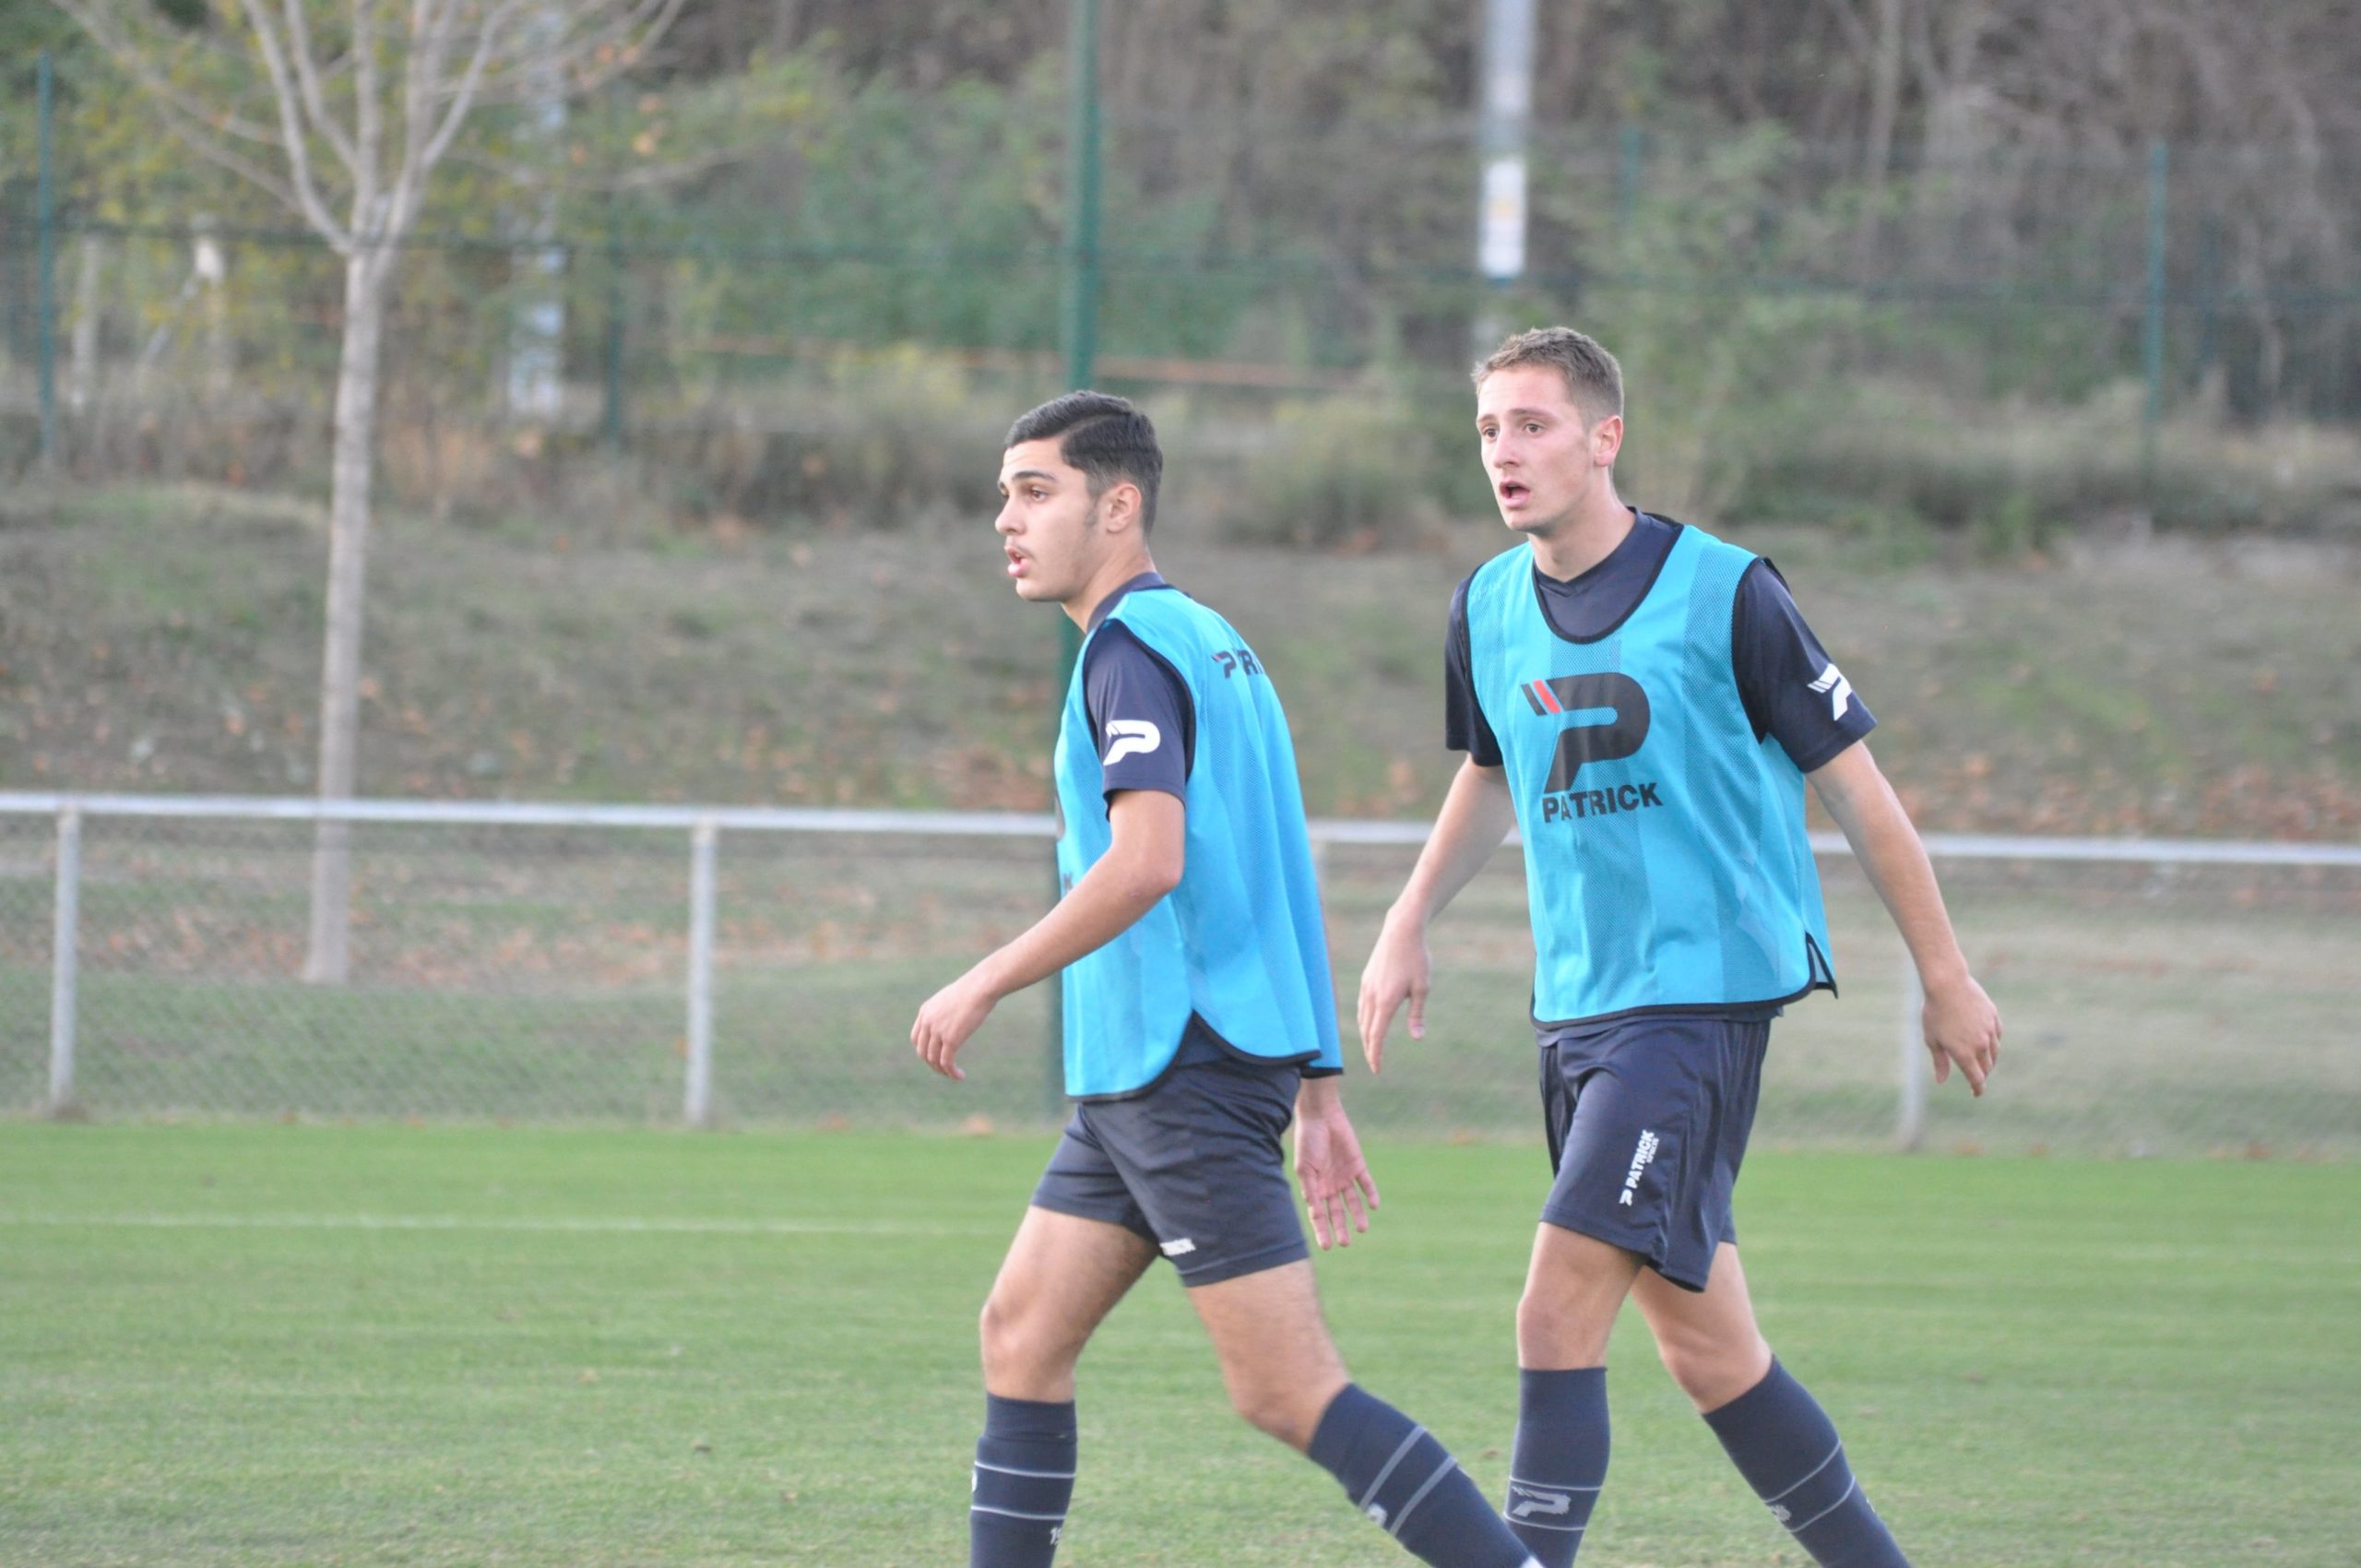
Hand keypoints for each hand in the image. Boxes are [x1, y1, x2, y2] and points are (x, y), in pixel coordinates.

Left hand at [910, 970, 998, 1081]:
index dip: (924, 1051)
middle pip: (922, 1052)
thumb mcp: (952, 998)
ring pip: (934, 1059)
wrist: (980, 987)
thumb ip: (946, 1011)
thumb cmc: (972, 990)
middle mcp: (927, 1022)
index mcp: (925, 1011)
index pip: (916, 1038)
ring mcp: (938, 1031)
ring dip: (943, 1071)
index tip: (936, 1057)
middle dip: (932, 1064)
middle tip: (945, 1069)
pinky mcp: (951, 1039)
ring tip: (954, 1074)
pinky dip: (951, 1072)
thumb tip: (952, 1020)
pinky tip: (960, 1076)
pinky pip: (947, 1062)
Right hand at [1294, 1092, 1380, 1249]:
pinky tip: (1374, 1205)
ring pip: (1353, 1202)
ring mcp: (1344, 1177)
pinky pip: (1366, 1184)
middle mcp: (1330, 1186)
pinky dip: (1370, 1194)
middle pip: (1337, 1213)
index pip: (1319, 1215)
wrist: (1322, 1117)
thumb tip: (1313, 1210)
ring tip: (1362, 1229)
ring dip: (1357, 1215)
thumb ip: (1310, 1188)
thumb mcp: (1305, 1167)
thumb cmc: (1308, 1141)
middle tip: (1345, 1243)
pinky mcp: (1358, 1166)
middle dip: (1340, 1228)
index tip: (1326, 1246)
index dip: (1322, 1230)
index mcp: (1315, 1188)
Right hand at [1355, 914, 1430, 1074]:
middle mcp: (1372, 996)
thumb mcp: (1422, 988)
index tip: (1377, 1069)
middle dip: (1370, 1049)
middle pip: (1367, 1030)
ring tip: (1372, 1046)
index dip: (1376, 1055)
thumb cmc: (1416, 959)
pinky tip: (1370, 1022)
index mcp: (1386, 1002)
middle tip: (1375, 1064)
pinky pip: (1363, 1005)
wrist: (1401, 931)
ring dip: (1366, 1035)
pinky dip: (1365, 1019)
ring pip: (1362, 1018)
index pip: (1377, 1036)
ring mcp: (1366, 987)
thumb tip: (1417, 1038)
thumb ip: (1417, 1015)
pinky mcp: (1366, 979)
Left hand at [1923, 972, 2001, 1095]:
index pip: (1977, 1079)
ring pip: (1994, 1052)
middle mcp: (1980, 1045)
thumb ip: (1940, 1062)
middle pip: (1987, 1067)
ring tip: (1982, 1061)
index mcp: (1963, 1053)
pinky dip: (1993, 1042)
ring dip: (1989, 1060)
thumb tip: (1941, 1081)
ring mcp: (1989, 1030)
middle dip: (1982, 1074)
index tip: (1976, 1093)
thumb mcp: (1932, 1039)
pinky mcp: (1993, 1017)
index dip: (1978, 1089)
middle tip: (1976, 1077)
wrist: (1947, 984)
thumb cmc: (1934, 1012)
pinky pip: (1997, 1035)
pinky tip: (1988, 1042)